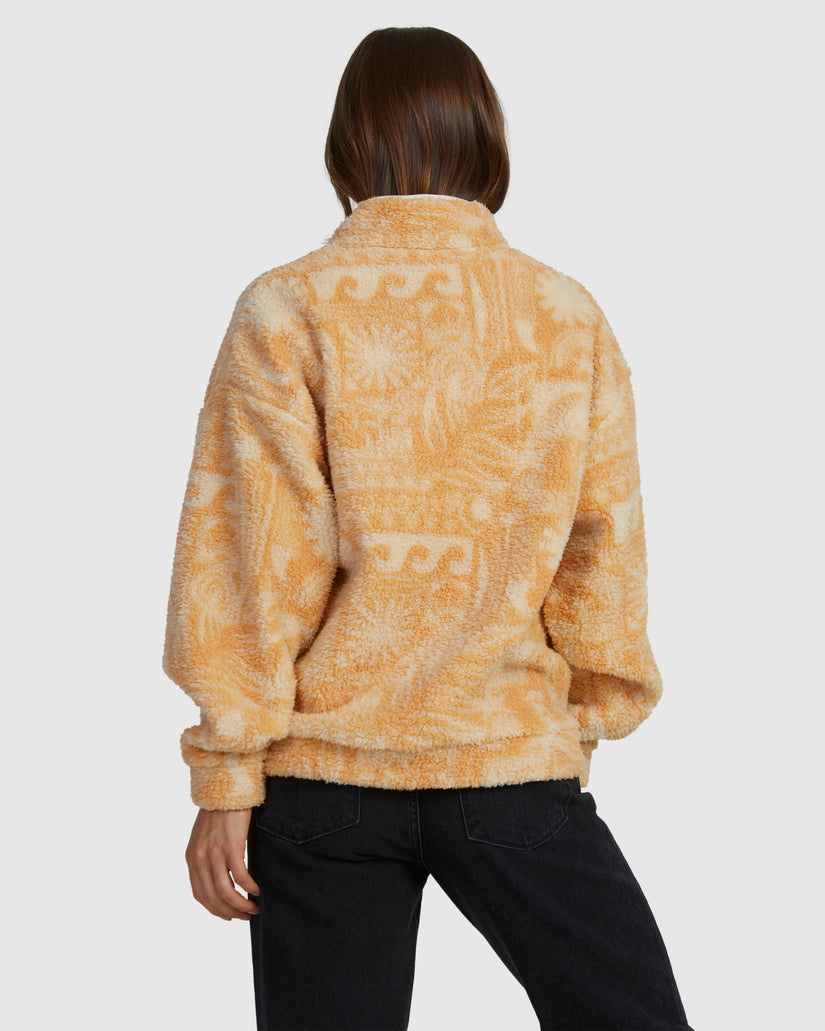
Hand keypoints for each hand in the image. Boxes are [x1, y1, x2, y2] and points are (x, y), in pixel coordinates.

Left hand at [185, 806, 261, 920]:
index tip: (229, 915)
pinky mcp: (230, 846)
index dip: (215, 909)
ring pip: (226, 892)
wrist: (225, 789)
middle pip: (213, 898)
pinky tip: (258, 891)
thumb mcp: (205, 837)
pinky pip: (240, 877)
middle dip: (230, 912)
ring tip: (254, 909)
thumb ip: (207, 856)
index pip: (200, 895)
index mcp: (191, 858)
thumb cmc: (219, 810)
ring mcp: (214, 854)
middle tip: (245, 916)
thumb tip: (220, 875)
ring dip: (241, 906)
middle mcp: (199, 859)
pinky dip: (250, 888)